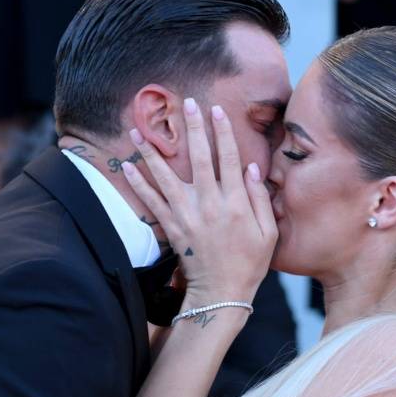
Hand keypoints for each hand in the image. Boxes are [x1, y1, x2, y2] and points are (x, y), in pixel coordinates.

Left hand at [122, 98, 276, 304]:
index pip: (229, 159)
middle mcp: (210, 206)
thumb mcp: (268, 233)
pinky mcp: (172, 227)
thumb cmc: (249, 263)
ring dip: (152, 151)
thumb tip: (251, 168)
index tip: (216, 110)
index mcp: (236, 204)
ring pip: (167, 177)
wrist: (221, 293)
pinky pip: (152, 201)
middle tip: (186, 103)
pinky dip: (138, 183)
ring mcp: (188, 216)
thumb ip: (260, 199)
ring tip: (139, 129)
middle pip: (200, 159)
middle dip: (193, 129)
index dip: (223, 133)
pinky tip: (127, 166)